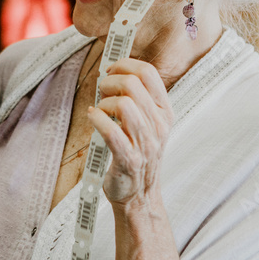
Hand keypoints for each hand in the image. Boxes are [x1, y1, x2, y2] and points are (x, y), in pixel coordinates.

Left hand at [87, 58, 173, 205]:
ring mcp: (145, 143)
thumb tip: (114, 72)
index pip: (149, 73)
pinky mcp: (129, 159)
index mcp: (164, 112)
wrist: (139, 195)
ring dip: (103, 102)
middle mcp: (158, 126)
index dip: (125, 64)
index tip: (111, 69)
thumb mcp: (148, 124)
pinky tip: (93, 118)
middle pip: (132, 84)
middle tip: (102, 91)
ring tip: (100, 110)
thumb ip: (137, 99)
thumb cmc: (138, 154)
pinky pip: (110, 131)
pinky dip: (96, 119)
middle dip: (110, 82)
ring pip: (122, 104)